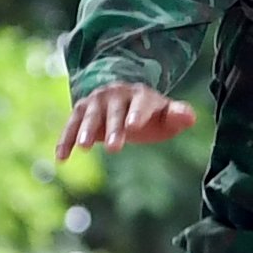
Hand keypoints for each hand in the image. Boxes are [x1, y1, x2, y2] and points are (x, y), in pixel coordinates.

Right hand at [56, 81, 198, 160]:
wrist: (123, 98)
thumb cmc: (149, 114)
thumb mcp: (165, 115)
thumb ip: (178, 115)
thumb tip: (190, 117)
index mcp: (141, 95)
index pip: (141, 103)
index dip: (137, 113)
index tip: (133, 126)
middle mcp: (116, 94)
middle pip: (114, 111)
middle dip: (113, 128)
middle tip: (113, 149)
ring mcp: (96, 101)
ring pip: (90, 115)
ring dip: (86, 130)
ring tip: (84, 147)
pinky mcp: (80, 110)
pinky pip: (71, 125)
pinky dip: (66, 140)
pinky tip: (62, 158)